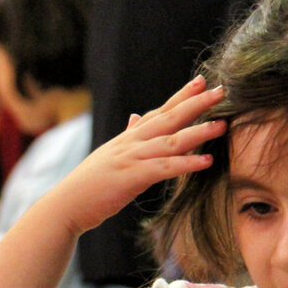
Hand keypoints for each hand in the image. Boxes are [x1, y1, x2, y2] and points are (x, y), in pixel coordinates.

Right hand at [59, 77, 226, 234]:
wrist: (65, 206)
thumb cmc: (88, 186)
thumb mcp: (108, 155)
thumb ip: (126, 135)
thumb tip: (136, 116)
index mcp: (127, 139)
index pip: (158, 112)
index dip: (180, 96)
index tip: (201, 81)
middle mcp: (130, 144)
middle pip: (168, 118)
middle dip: (195, 104)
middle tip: (221, 90)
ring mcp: (130, 159)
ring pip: (169, 141)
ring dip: (198, 132)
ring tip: (222, 125)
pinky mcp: (130, 178)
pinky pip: (163, 168)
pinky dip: (186, 163)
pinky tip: (206, 161)